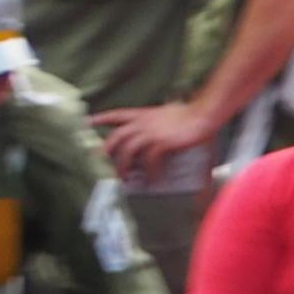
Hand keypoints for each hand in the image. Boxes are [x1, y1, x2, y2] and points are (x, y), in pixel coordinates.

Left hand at [92, 102, 215, 186]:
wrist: (205, 114)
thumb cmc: (194, 114)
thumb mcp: (172, 115)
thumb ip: (165, 125)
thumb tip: (170, 138)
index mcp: (144, 114)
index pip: (117, 115)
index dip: (102, 119)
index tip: (88, 122)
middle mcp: (144, 123)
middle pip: (117, 136)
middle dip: (107, 150)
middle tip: (102, 162)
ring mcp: (151, 133)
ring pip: (128, 151)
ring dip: (124, 166)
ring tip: (126, 178)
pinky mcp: (162, 143)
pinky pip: (149, 161)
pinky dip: (150, 172)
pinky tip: (153, 180)